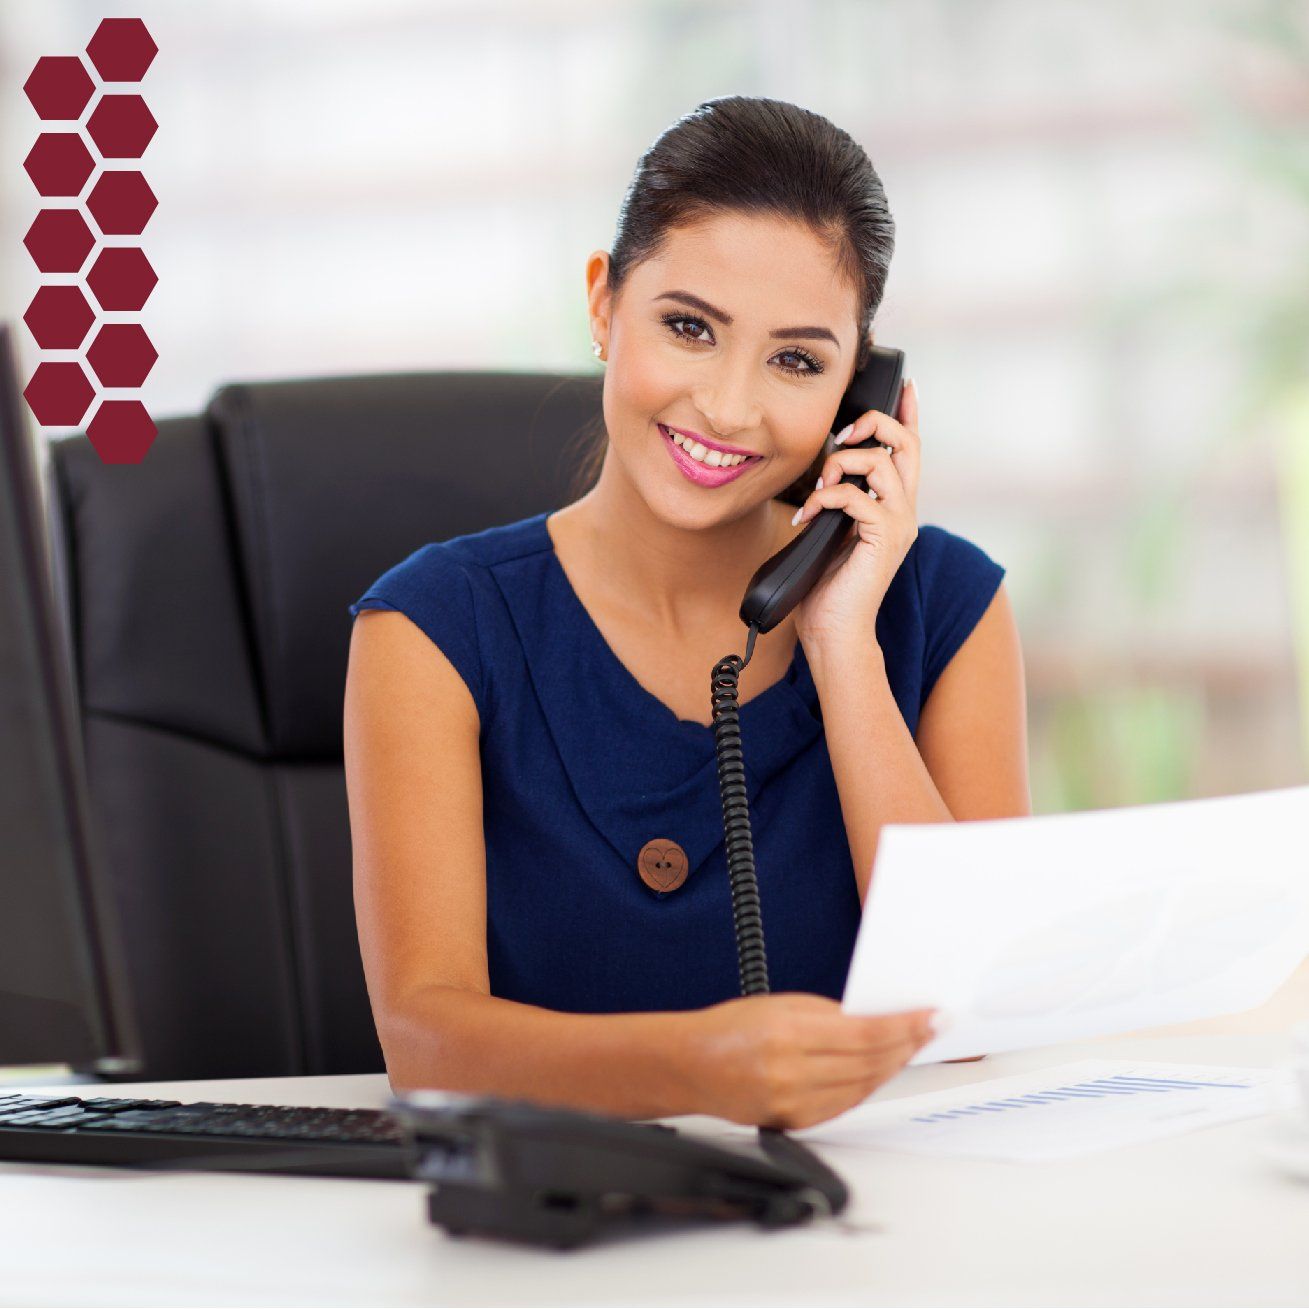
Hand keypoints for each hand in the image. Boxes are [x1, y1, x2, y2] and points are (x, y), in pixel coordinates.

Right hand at [686, 992, 934, 1129]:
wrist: (691, 1066)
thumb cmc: (729, 1029)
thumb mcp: (780, 1005)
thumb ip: (828, 1013)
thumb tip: (874, 1020)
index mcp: (788, 1034)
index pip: (865, 1033)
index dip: (905, 1026)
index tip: (931, 1017)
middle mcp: (792, 1072)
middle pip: (870, 1062)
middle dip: (908, 1043)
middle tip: (931, 1028)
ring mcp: (794, 1103)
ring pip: (864, 1086)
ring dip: (893, 1065)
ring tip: (912, 1046)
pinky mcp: (796, 1123)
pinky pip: (846, 1104)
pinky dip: (869, 1085)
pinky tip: (880, 1070)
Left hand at [792, 378, 920, 654]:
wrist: (833, 632)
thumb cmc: (827, 588)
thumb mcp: (832, 532)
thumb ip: (838, 501)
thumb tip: (823, 472)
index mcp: (894, 507)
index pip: (910, 450)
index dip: (910, 414)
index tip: (907, 385)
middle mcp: (904, 512)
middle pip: (906, 443)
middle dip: (872, 425)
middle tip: (839, 438)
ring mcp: (898, 525)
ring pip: (880, 462)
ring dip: (839, 464)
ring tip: (816, 488)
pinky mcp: (883, 539)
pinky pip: (856, 496)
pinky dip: (825, 498)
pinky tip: (807, 517)